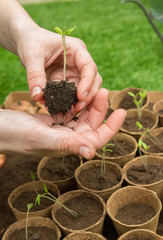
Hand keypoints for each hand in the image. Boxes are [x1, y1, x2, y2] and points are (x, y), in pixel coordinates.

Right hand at [0, 89, 125, 158]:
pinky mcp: (51, 122)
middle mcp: (65, 139)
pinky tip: (78, 93)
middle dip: (100, 109)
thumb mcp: (40, 137)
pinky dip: (75, 102)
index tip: (122, 111)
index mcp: (66, 146)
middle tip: (104, 91)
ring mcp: (58, 130)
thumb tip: (91, 152)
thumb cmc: (14, 134)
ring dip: (89, 104)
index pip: (96, 140)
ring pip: (81, 117)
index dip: (111, 127)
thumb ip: (66, 144)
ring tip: (95, 90)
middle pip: (91, 125)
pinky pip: (69, 112)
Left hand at [17, 26, 101, 112]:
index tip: (81, 96)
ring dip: (78, 102)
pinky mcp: (67, 83)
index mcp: (77, 50)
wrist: (27, 43)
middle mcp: (79, 63)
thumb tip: (37, 96)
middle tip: (76, 108)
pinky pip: (70, 95)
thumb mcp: (32, 55)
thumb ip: (35, 75)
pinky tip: (58, 110)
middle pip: (93, 80)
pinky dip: (66, 103)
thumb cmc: (32, 42)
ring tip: (68, 112)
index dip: (88, 82)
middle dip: (88, 95)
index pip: (89, 67)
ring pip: (84, 90)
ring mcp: (74, 74)